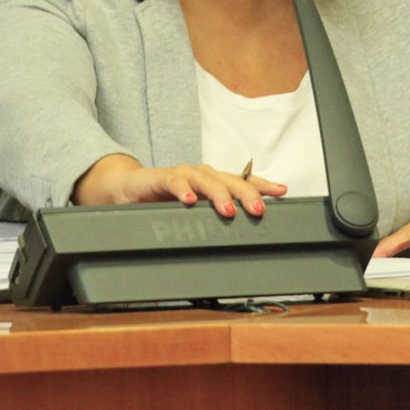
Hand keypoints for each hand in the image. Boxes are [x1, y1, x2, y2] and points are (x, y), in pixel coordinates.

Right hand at [72, 154, 287, 217]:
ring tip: (228, 210)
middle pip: (229, 180)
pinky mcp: (160, 178)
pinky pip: (173, 182)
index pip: (242, 180)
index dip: (262, 185)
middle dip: (246, 193)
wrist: (127, 189)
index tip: (282, 191)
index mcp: (213, 182)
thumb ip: (213, 217)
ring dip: (218, 194)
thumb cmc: (164, 201)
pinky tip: (189, 201)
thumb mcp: (193, 213)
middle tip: (259, 209)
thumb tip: (242, 234)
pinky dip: (182, 190)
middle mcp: (201, 174)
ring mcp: (182, 174)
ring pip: (206, 179)